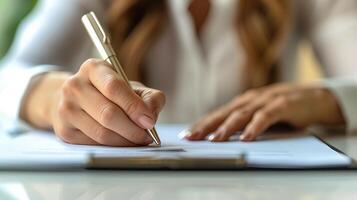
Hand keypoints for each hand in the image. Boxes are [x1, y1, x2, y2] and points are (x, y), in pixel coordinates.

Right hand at [22, 59, 164, 145]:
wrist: (74, 100)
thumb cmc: (109, 93)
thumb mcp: (132, 87)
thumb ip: (149, 97)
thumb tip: (151, 115)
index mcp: (93, 68)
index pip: (114, 88)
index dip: (134, 107)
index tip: (149, 121)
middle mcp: (75, 86)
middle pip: (108, 114)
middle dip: (133, 129)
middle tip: (147, 135)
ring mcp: (66, 109)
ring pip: (102, 133)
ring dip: (125, 140)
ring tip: (138, 139)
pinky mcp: (64, 131)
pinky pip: (94, 144)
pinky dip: (113, 146)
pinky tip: (122, 141)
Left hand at [185, 83, 344, 141]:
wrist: (314, 98)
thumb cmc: (283, 108)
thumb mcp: (259, 115)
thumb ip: (243, 122)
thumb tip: (221, 136)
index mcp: (243, 103)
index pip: (218, 114)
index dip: (202, 123)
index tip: (187, 134)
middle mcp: (250, 100)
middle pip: (224, 113)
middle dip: (206, 125)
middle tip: (192, 137)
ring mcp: (265, 101)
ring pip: (242, 114)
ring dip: (227, 127)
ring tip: (215, 139)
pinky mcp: (282, 105)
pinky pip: (266, 117)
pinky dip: (255, 127)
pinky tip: (247, 137)